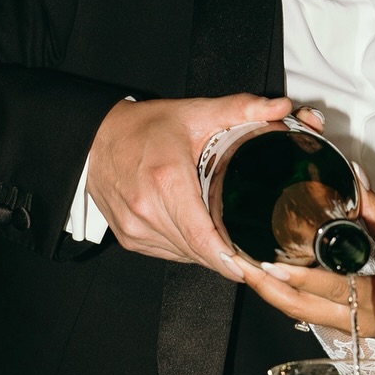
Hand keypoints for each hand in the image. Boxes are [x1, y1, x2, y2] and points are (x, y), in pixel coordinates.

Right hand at [86, 93, 310, 271]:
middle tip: (252, 254)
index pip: (203, 238)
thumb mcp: (194, 112)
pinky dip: (186, 248)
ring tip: (226, 240)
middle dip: (227, 257)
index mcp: (166, 181)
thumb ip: (239, 109)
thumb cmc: (141, 128)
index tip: (251, 266)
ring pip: (183, 255)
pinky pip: (167, 253)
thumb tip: (280, 107)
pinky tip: (196, 232)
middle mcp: (147, 209)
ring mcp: (135, 227)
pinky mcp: (129, 237)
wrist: (95, 137)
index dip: (230, 259)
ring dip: (207, 253)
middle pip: (197, 251)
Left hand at [231, 185, 374, 335]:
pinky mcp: (343, 328)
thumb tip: (354, 177)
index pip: (326, 289)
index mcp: (371, 300)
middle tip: (237, 263)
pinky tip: (270, 280)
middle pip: (297, 310)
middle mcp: (353, 320)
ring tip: (245, 267)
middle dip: (264, 288)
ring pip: (296, 315)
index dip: (294, 278)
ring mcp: (346, 329)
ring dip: (269, 293)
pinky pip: (306, 314)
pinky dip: (284, 297)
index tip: (266, 263)